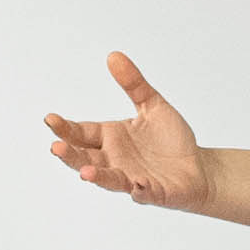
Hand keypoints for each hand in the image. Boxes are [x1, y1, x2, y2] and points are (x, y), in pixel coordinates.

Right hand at [44, 53, 207, 207]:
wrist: (199, 167)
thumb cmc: (171, 139)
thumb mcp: (152, 105)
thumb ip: (133, 84)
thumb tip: (113, 56)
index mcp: (111, 138)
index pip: (82, 133)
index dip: (66, 128)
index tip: (50, 119)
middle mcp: (115, 160)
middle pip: (85, 158)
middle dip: (70, 154)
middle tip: (55, 146)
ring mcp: (132, 178)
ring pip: (108, 179)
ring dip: (97, 176)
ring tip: (85, 172)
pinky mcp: (153, 192)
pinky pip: (143, 193)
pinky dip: (140, 190)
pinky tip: (136, 185)